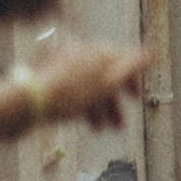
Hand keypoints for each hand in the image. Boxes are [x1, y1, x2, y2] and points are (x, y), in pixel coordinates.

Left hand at [33, 39, 149, 129]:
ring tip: (105, 129)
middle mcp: (81, 53)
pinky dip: (84, 105)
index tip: (136, 97)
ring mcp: (64, 64)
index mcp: (97, 51)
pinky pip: (74, 91)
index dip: (132, 81)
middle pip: (105, 77)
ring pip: (90, 86)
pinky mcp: (51, 77)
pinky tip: (88, 122)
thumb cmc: (70, 94)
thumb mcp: (108, 82)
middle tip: (121, 122)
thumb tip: (149, 54)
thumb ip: (131, 67)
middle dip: (115, 102)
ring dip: (101, 108)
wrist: (30, 101)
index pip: (124, 61)